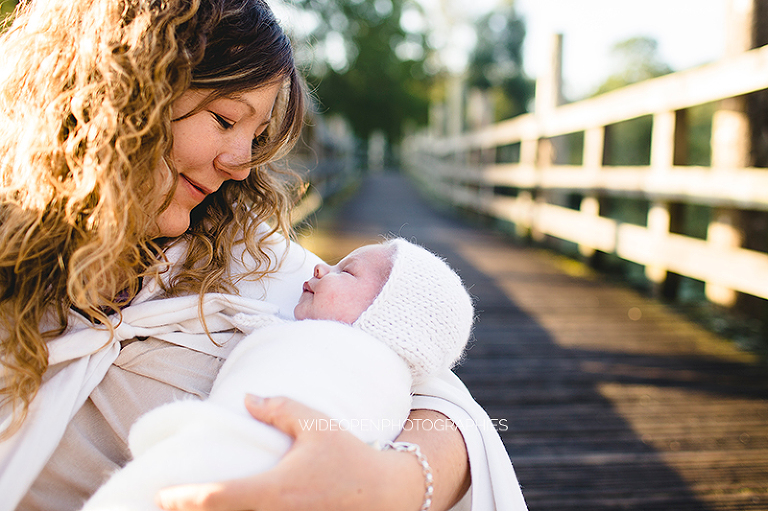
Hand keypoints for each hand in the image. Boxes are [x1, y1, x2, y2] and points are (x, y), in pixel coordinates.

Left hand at [155, 395, 424, 510]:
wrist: (388, 493)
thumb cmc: (351, 457)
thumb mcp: (317, 424)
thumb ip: (280, 407)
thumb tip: (246, 397)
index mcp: (273, 491)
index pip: (215, 498)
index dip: (183, 499)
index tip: (162, 495)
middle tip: (170, 506)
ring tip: (196, 510)